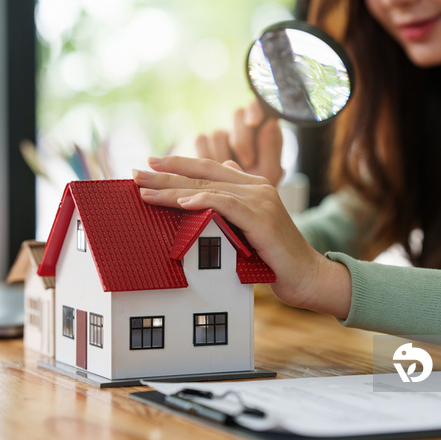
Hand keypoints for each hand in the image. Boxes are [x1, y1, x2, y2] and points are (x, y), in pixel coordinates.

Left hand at [133, 156, 350, 317]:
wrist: (305, 276)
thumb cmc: (275, 256)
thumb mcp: (251, 224)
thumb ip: (237, 198)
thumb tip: (226, 168)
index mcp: (252, 185)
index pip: (208, 168)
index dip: (179, 164)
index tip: (150, 163)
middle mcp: (256, 187)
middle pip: (202, 175)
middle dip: (165, 174)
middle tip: (136, 173)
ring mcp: (260, 200)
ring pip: (208, 188)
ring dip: (173, 189)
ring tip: (146, 191)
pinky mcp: (261, 217)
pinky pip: (226, 204)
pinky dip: (203, 200)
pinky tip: (183, 201)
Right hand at [195, 101, 283, 185]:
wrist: (231, 207)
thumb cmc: (254, 191)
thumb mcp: (268, 173)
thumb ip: (271, 149)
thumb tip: (270, 123)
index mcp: (261, 130)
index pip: (258, 106)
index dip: (255, 108)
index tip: (255, 122)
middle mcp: (241, 129)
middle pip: (238, 115)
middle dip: (243, 139)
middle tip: (249, 162)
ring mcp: (221, 136)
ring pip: (219, 133)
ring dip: (224, 156)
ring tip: (229, 179)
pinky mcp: (201, 145)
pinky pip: (201, 141)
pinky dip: (207, 157)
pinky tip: (212, 175)